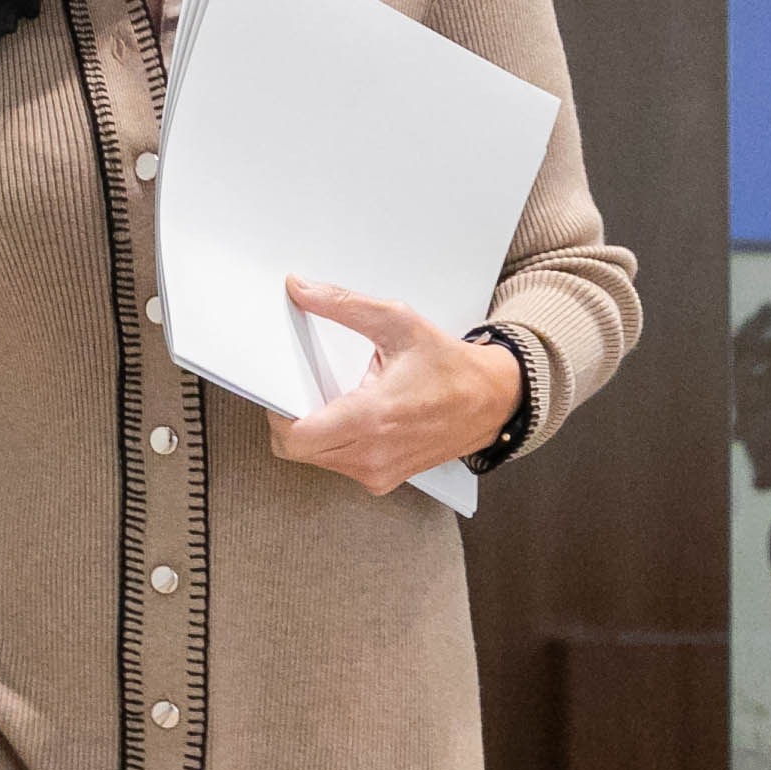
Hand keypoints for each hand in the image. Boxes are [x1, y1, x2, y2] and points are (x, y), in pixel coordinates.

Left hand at [267, 277, 521, 494]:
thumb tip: (301, 289)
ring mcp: (378, 474)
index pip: (294, 438)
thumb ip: (343, 305)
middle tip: (309, 389)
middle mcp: (372, 455)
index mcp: (371, 418)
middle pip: (298, 450)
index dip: (277, 414)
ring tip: (343, 401)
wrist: (492, 401)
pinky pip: (339, 465)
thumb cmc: (450, 367)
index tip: (283, 389)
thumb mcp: (397, 323)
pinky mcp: (383, 480)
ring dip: (315, 432)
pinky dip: (336, 444)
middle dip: (293, 420)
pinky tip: (356, 418)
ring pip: (316, 460)